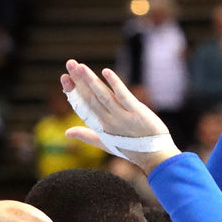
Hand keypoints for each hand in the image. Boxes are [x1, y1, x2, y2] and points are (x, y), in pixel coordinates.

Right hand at [62, 60, 178, 172]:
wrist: (156, 158)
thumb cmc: (131, 149)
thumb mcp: (106, 143)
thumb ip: (86, 135)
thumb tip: (67, 133)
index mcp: (100, 126)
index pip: (83, 105)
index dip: (73, 91)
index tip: (64, 77)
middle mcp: (109, 121)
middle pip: (91, 97)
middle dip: (79, 80)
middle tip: (70, 63)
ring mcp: (123, 117)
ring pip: (103, 96)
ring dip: (91, 81)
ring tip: (80, 66)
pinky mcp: (138, 113)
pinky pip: (124, 97)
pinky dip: (115, 84)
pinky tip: (106, 72)